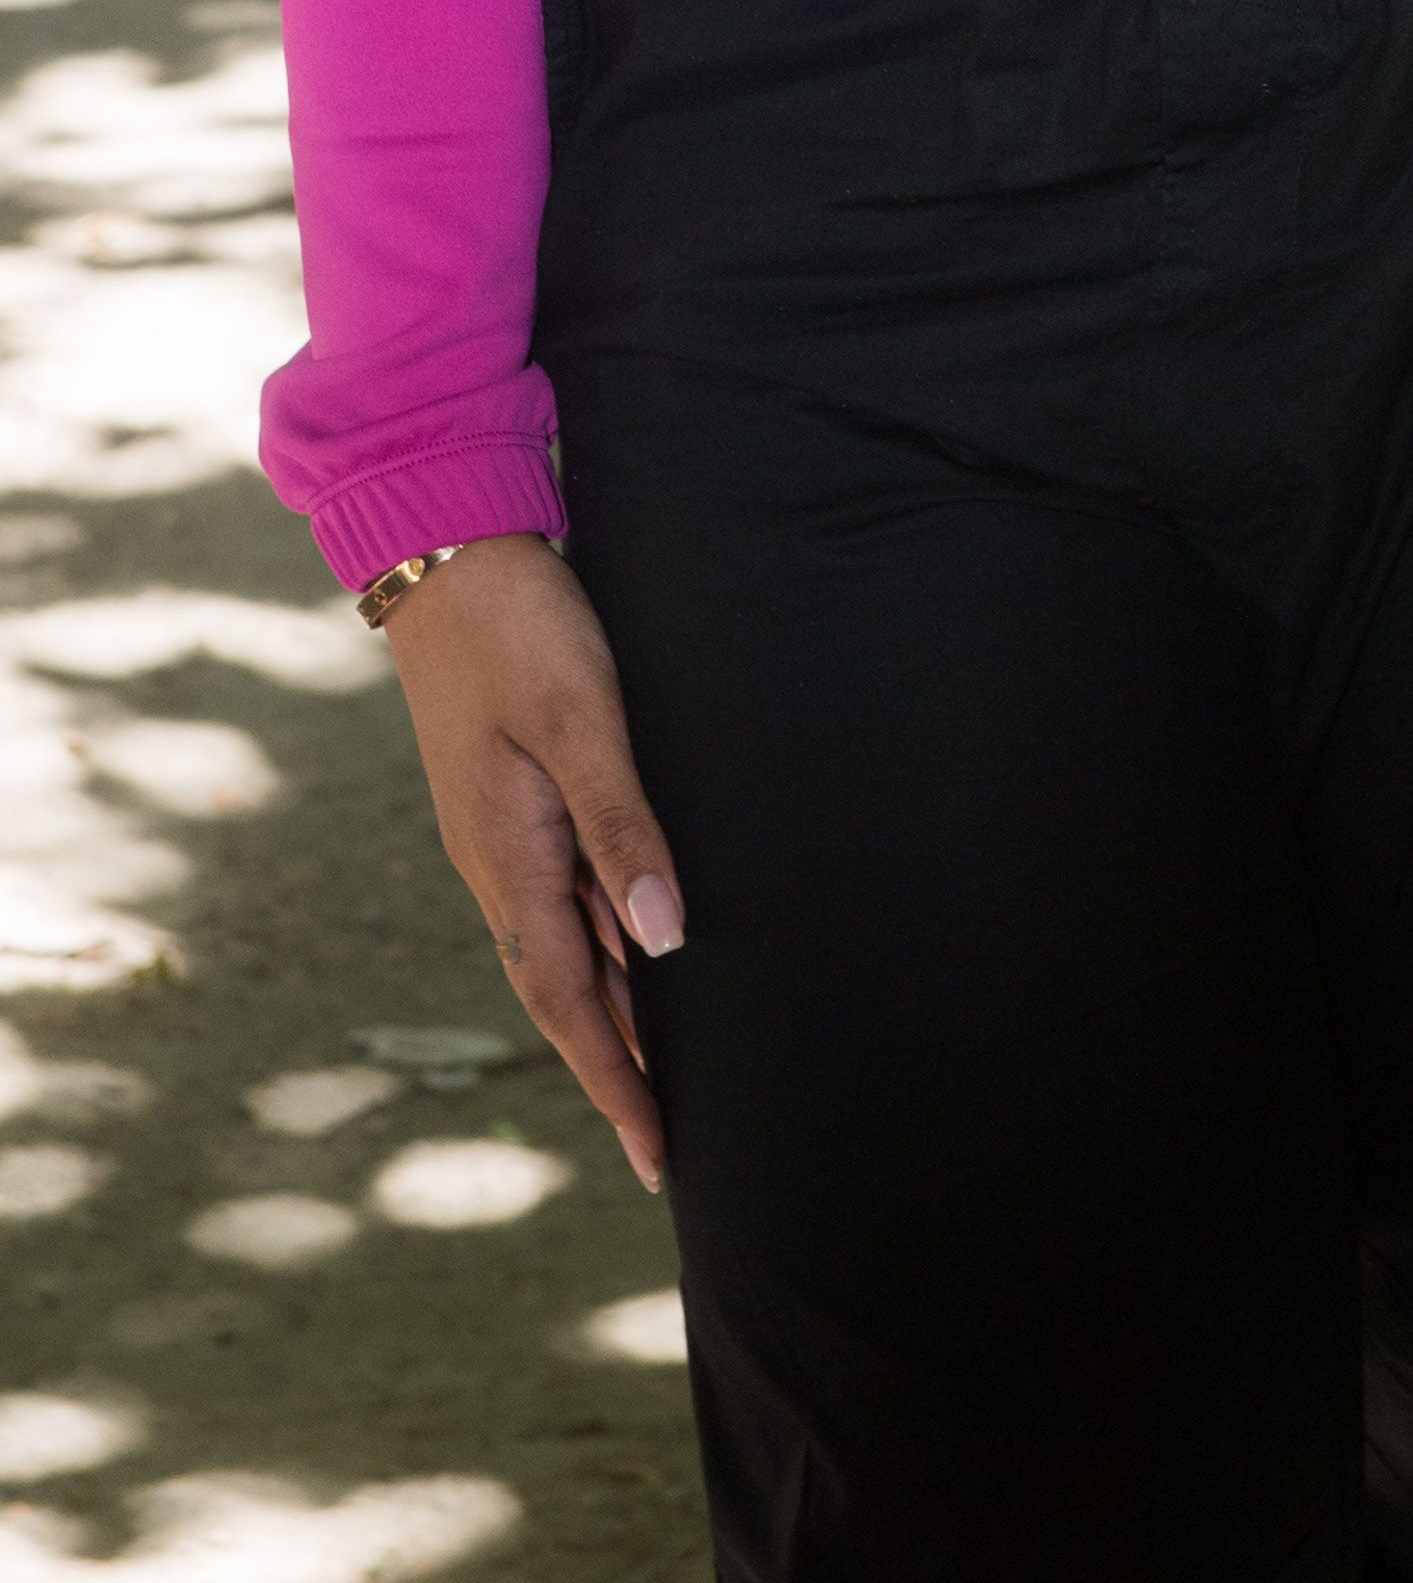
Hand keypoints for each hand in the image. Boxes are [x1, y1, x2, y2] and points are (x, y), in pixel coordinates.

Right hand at [379, 535, 680, 1188]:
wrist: (450, 552)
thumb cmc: (523, 627)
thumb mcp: (583, 719)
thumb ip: (623, 825)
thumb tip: (664, 938)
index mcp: (508, 858)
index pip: (569, 1001)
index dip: (615, 1080)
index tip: (656, 1154)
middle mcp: (500, 862)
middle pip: (565, 992)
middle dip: (616, 1069)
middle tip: (669, 1143)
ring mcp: (503, 831)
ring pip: (566, 946)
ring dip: (613, 1010)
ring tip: (668, 1071)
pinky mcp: (515, 795)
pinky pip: (562, 895)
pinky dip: (603, 940)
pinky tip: (640, 946)